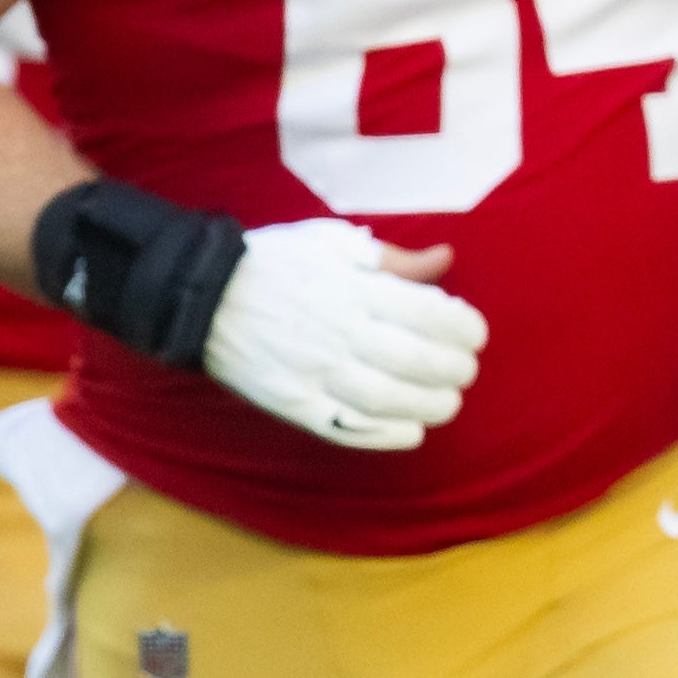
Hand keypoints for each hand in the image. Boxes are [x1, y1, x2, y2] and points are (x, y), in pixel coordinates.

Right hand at [201, 220, 483, 451]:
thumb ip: (393, 259)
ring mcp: (313, 372)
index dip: (462, 327)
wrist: (202, 295)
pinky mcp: (292, 403)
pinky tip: (410, 430)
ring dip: (429, 405)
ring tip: (446, 402)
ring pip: (386, 399)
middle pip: (413, 360)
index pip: (426, 311)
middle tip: (466, 371)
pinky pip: (347, 427)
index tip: (475, 334)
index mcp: (351, 287)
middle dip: (453, 370)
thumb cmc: (275, 263)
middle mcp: (337, 331)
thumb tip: (446, 260)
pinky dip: (386, 434)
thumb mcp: (333, 244)